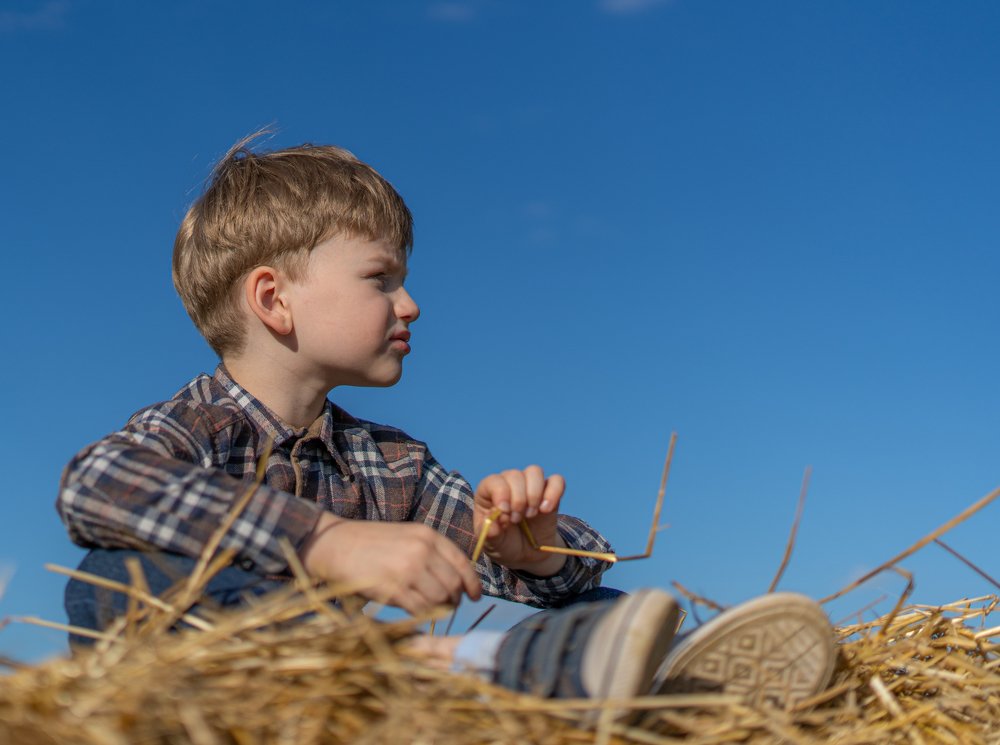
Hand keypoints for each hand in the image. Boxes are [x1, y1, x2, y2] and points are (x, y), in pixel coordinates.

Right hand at [299, 513, 481, 614]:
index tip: (474, 595)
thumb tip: (455, 580)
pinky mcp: (393, 588)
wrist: (335, 544)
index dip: (472, 583)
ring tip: (429, 607)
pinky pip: (420, 608)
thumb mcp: (407, 536)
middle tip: (449, 605)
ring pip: (440, 598)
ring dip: (439, 608)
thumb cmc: (370, 543)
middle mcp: (422, 550)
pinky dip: (421, 614)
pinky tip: (413, 610)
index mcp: (428, 536)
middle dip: (455, 599)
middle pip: (454, 584)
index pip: (463, 563)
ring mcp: (408, 569)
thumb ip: (431, 553)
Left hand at [473, 465, 567, 575]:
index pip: (494, 481)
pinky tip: (546, 510)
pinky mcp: (549, 492)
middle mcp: (508, 484)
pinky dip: (553, 493)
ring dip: (534, 494)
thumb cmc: (504, 543)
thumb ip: (491, 532)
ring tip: (531, 515)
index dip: (501, 494)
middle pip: (515, 475)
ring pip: (534, 471)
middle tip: (517, 520)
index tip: (505, 512)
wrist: (526, 553)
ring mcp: (530, 486)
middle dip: (518, 500)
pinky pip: (557, 481)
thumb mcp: (492, 543)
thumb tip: (493, 517)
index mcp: (488, 493)